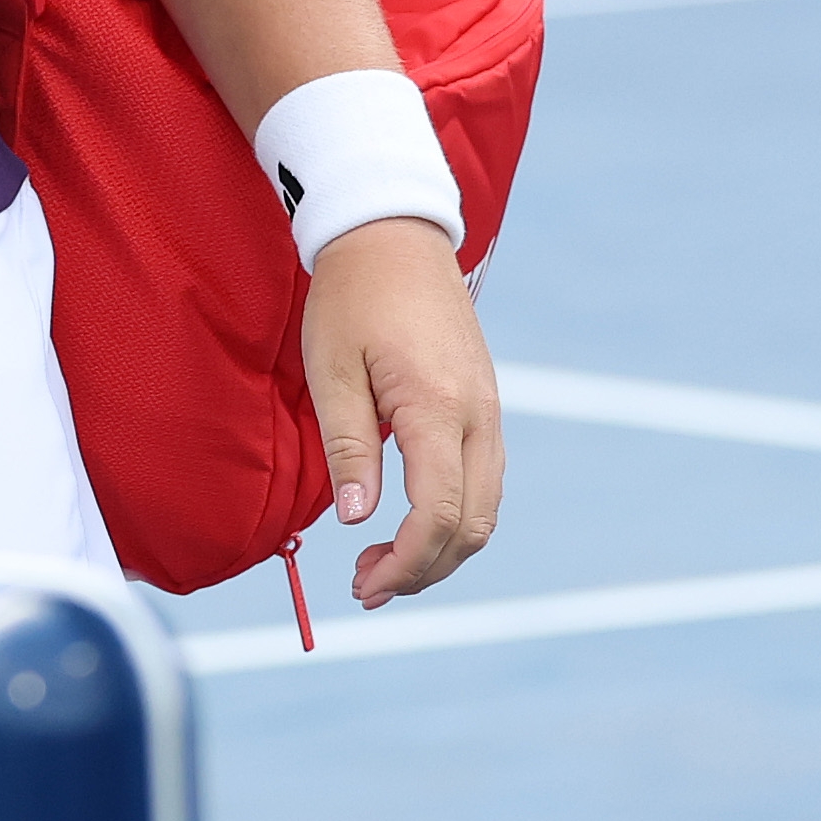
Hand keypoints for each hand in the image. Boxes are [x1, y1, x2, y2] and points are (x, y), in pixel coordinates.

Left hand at [305, 215, 500, 605]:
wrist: (393, 233)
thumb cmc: (351, 296)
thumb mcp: (331, 370)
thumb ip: (348, 448)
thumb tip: (358, 520)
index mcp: (437, 406)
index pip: (439, 514)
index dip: (406, 563)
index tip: (364, 584)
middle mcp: (479, 414)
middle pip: (473, 525)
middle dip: (425, 570)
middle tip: (366, 586)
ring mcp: (489, 408)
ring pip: (486, 508)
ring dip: (441, 548)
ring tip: (384, 564)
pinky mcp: (485, 402)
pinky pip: (484, 479)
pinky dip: (454, 515)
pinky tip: (409, 520)